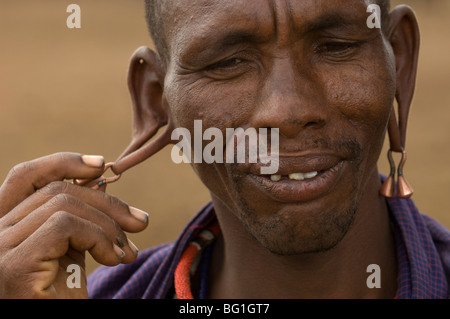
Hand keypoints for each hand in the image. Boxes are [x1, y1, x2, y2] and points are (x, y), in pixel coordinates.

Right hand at [0, 152, 148, 297]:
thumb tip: (103, 179)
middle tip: (140, 221)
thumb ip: (79, 217)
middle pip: (56, 190)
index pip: (24, 176)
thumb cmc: (65, 296)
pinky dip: (99, 237)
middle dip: (107, 202)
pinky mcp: (13, 264)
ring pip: (64, 205)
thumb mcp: (72, 249)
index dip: (63, 162)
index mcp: (7, 226)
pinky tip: (113, 259)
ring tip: (126, 251)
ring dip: (108, 225)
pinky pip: (65, 225)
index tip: (103, 165)